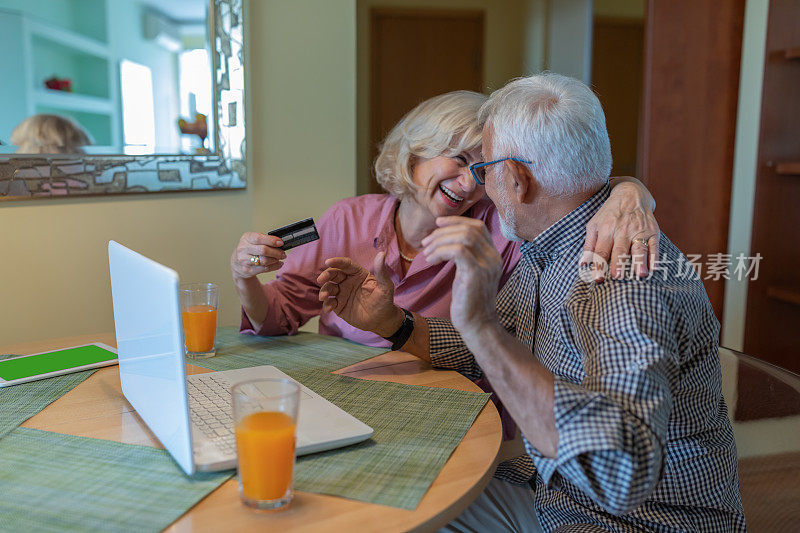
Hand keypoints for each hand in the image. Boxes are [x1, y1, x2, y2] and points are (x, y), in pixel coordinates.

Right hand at [230, 232, 285, 279]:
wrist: (237, 263)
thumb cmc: (248, 249)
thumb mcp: (253, 241)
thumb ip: (265, 240)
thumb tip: (279, 243)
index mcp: (246, 238)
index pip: (259, 238)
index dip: (272, 241)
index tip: (281, 243)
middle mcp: (243, 248)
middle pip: (263, 250)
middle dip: (276, 252)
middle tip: (283, 253)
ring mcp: (244, 260)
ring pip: (264, 261)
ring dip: (275, 260)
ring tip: (280, 258)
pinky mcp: (247, 270)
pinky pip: (264, 269)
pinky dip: (274, 266)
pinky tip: (278, 264)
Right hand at [317, 253, 403, 337]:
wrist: (381, 321)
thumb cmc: (384, 302)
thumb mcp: (385, 287)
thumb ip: (381, 271)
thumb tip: (381, 254)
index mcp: (358, 274)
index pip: (346, 265)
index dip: (337, 261)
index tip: (328, 261)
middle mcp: (348, 282)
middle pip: (334, 274)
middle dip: (326, 275)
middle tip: (321, 279)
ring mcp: (342, 293)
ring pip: (329, 288)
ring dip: (324, 291)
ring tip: (324, 297)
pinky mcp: (339, 305)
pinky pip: (330, 302)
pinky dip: (327, 305)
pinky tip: (328, 309)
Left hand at [422, 217, 500, 333]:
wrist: (478, 325)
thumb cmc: (469, 301)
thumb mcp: (468, 273)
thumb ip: (464, 256)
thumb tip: (445, 239)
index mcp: (493, 255)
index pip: (478, 226)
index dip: (457, 221)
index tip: (438, 224)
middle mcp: (493, 257)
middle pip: (469, 229)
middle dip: (442, 232)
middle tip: (425, 243)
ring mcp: (486, 265)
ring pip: (463, 237)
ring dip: (439, 241)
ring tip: (426, 253)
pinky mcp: (476, 275)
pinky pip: (458, 251)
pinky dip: (441, 252)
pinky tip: (431, 261)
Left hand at [580, 180, 659, 279]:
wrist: (631, 194)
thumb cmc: (609, 213)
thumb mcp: (594, 224)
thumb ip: (589, 245)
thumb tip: (582, 264)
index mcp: (606, 229)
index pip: (601, 250)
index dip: (599, 265)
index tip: (597, 279)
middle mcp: (623, 230)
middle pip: (620, 249)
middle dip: (618, 263)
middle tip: (617, 276)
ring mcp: (639, 230)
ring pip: (639, 248)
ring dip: (640, 261)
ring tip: (640, 275)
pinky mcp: (653, 231)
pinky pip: (654, 245)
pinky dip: (655, 257)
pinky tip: (654, 267)